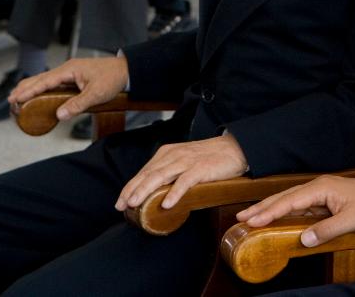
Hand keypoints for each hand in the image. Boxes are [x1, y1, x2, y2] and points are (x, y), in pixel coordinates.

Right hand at [7, 55, 128, 119]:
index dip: (29, 90)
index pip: (44, 81)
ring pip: (45, 80)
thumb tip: (59, 115)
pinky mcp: (74, 78)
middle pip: (40, 78)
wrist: (126, 70)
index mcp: (69, 70)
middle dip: (25, 88)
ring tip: (18, 97)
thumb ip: (77, 105)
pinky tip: (38, 95)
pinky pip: (53, 83)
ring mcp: (70, 73)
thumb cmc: (113, 79)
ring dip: (32, 88)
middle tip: (11, 100)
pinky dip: (42, 88)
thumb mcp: (96, 94)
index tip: (16, 98)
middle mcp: (67, 69)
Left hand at [115, 133, 248, 211]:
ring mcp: (187, 161)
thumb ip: (169, 173)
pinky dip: (174, 193)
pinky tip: (167, 204)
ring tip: (136, 204)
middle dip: (133, 190)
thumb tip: (153, 194)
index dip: (130, 187)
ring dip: (146, 191)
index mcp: (167, 153)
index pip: (144, 171)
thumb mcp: (183, 162)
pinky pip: (185, 182)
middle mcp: (173, 155)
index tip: (120, 202)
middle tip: (122, 206)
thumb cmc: (208, 159)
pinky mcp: (201, 168)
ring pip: (161, 176)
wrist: (234, 148)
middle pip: (148, 174)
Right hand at [236, 173, 354, 247]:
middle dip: (262, 208)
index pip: (289, 201)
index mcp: (320, 188)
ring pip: (289, 201)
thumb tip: (303, 240)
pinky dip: (283, 211)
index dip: (270, 212)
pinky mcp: (322, 199)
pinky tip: (275, 219)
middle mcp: (316, 187)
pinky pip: (298, 206)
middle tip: (240, 218)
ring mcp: (319, 192)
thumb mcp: (352, 221)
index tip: (252, 220)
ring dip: (270, 209)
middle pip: (284, 198)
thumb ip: (327, 230)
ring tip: (250, 218)